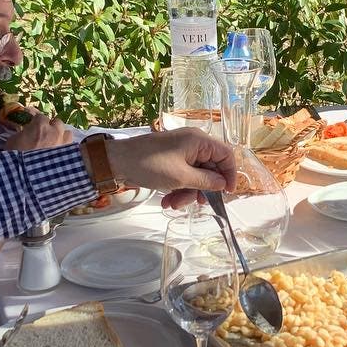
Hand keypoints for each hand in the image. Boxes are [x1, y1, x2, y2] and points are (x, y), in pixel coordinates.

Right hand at [4, 113, 72, 150]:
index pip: (41, 117)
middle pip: (57, 122)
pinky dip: (65, 148)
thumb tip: (27, 133)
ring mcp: (63, 143)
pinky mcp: (68, 156)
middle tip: (45, 134)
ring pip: (67, 133)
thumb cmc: (16, 156)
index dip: (37, 122)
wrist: (26, 175)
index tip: (33, 126)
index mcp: (40, 126)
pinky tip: (58, 154)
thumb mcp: (13, 140)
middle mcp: (55, 132)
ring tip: (55, 142)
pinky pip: (70, 147)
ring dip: (62, 135)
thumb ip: (23, 133)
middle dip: (52, 126)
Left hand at [105, 129, 236, 208]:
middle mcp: (192, 143)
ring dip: (187, 193)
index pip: (226, 155)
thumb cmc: (149, 165)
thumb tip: (222, 184)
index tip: (227, 192)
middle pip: (210, 168)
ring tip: (173, 204)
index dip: (230, 174)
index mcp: (198, 140)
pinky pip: (183, 175)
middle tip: (197, 205)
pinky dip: (178, 189)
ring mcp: (181, 152)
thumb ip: (206, 181)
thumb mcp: (181, 177)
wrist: (117, 162)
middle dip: (202, 189)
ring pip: (196, 175)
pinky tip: (167, 201)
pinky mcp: (171, 160)